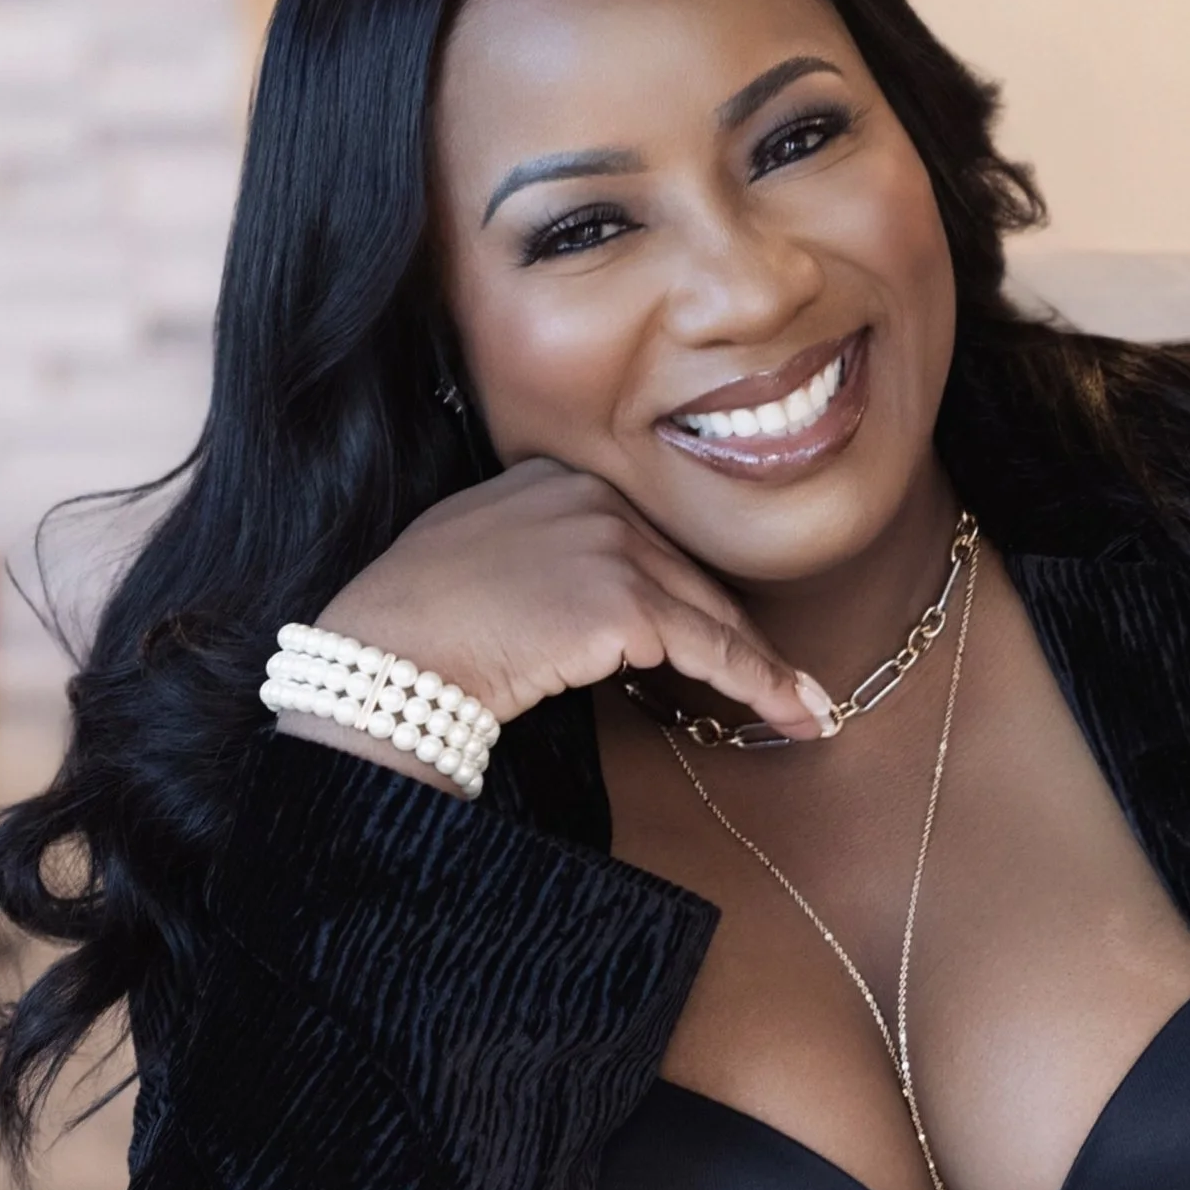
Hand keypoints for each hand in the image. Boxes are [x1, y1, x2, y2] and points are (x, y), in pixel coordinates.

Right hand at [279, 459, 832, 780]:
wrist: (383, 653)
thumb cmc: (407, 621)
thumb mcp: (470, 553)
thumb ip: (530, 550)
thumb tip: (566, 596)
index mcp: (556, 478)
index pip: (645, 542)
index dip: (686, 596)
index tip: (721, 634)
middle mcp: (592, 497)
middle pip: (686, 574)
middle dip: (736, 633)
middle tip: (784, 682)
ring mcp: (611, 544)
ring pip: (709, 614)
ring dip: (764, 668)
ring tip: (806, 710)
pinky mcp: (623, 601)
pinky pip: (710, 650)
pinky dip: (758, 682)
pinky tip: (791, 711)